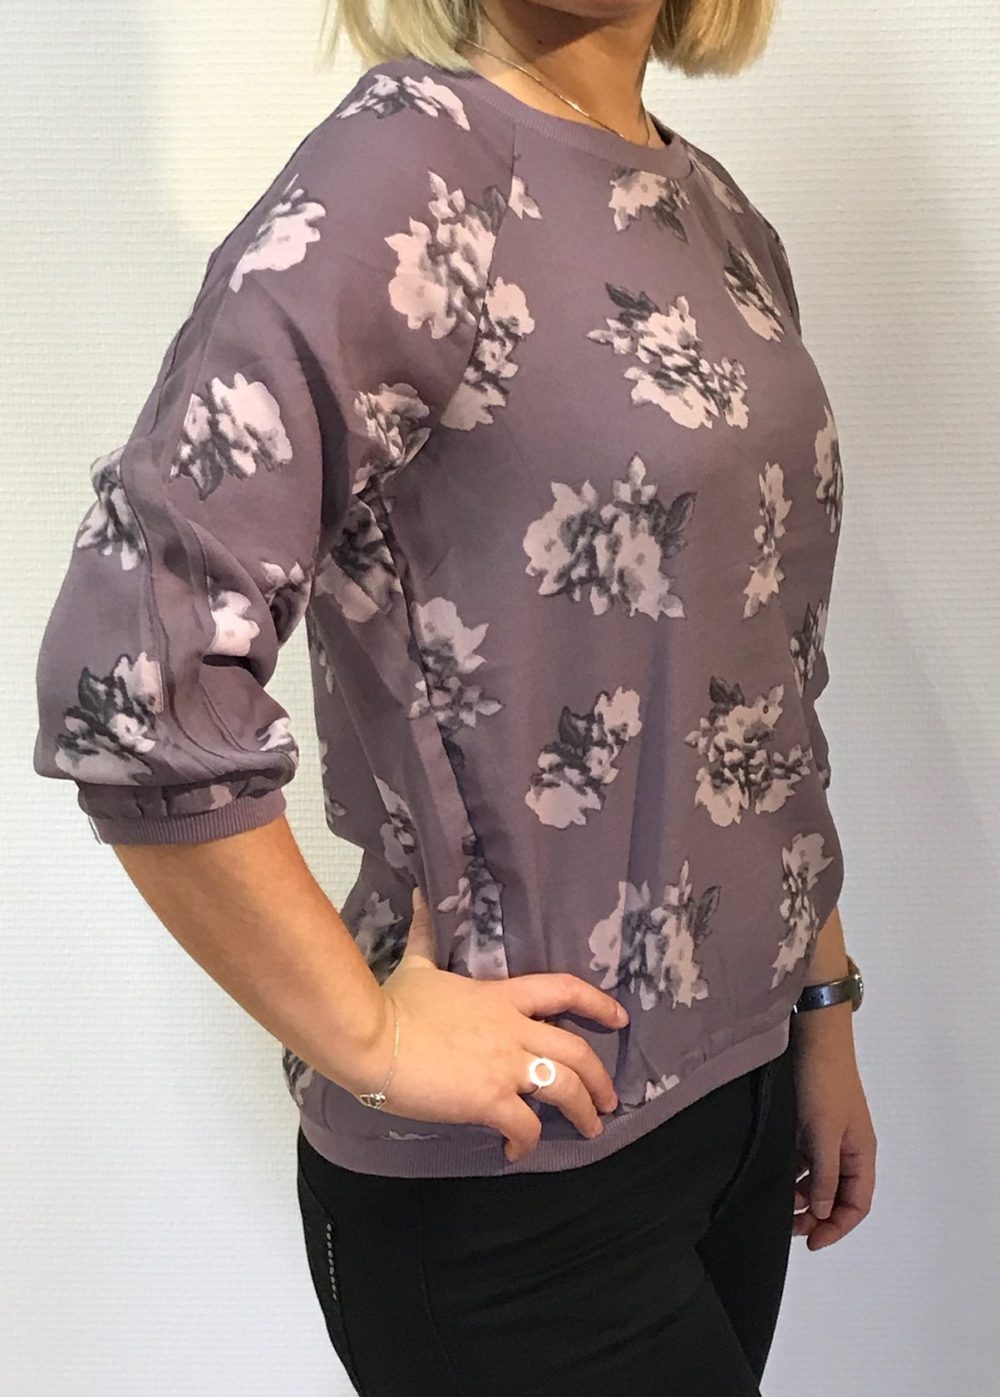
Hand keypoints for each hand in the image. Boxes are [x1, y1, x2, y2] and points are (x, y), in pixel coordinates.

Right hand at [358, 885, 628, 1162]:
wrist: (371, 1036)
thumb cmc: (393, 1001)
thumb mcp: (417, 964)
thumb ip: (425, 935)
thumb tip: (419, 896)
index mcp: (501, 996)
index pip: (564, 990)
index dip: (598, 1003)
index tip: (620, 1018)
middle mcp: (514, 1029)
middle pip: (578, 1050)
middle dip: (600, 1079)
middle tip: (608, 1101)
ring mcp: (505, 1064)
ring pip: (566, 1088)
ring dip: (584, 1112)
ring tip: (590, 1130)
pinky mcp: (489, 1098)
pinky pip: (526, 1125)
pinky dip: (528, 1141)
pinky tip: (517, 1149)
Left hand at [790, 1007, 876, 1248]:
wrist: (812, 1036)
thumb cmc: (823, 1083)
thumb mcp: (824, 1133)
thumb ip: (825, 1175)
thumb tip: (825, 1213)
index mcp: (861, 1153)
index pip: (857, 1204)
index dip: (837, 1228)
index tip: (811, 1242)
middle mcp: (847, 1148)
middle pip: (836, 1195)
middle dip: (815, 1215)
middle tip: (787, 1226)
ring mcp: (826, 1135)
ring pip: (816, 1179)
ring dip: (799, 1195)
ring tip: (775, 1202)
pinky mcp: (807, 1123)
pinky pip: (801, 1159)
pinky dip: (790, 1172)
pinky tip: (772, 1176)